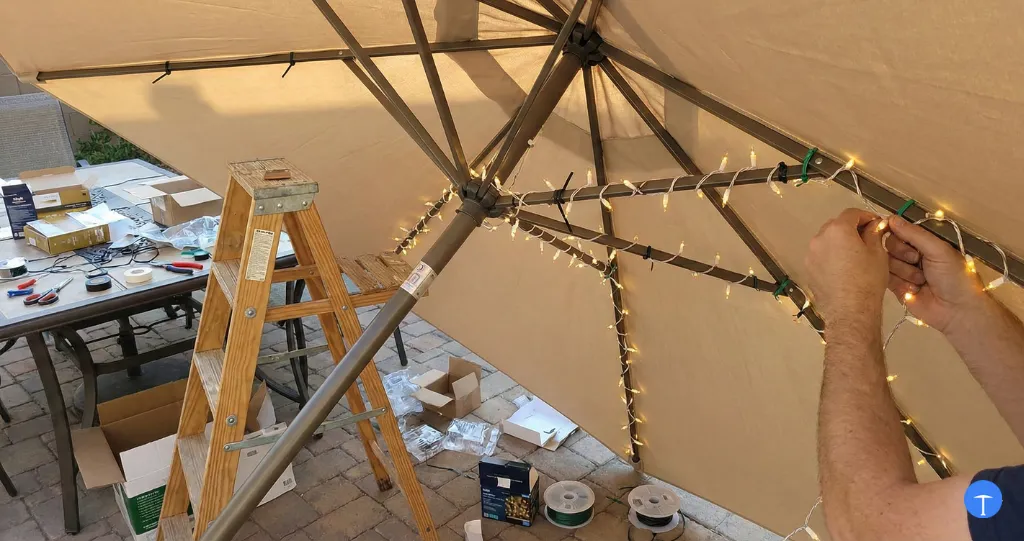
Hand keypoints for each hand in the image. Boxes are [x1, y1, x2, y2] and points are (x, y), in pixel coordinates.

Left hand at [805, 209, 889, 324]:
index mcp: (837, 230)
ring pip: (827, 241)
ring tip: (855, 255)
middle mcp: (819, 239)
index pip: (851, 213)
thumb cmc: (866, 281)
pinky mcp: (808, 269)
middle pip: (836, 225)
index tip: (875, 224)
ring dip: (839, 243)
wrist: (850, 310)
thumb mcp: (877, 253)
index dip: (866, 216)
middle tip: (867, 238)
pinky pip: (821, 256)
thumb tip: (874, 225)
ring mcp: (811, 255)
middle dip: (851, 229)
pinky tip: (844, 268)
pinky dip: (831, 256)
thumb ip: (874, 233)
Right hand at [884, 216, 987, 332]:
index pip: (899, 230)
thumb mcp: (938, 250)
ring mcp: (903, 271)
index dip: (896, 233)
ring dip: (904, 271)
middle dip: (902, 254)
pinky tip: (914, 289)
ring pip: (886, 263)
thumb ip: (914, 234)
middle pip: (889, 245)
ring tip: (921, 280)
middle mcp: (911, 254)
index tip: (902, 239)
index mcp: (923, 242)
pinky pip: (886, 279)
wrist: (957, 310)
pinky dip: (900, 283)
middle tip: (917, 261)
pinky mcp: (897, 287)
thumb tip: (891, 218)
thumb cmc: (954, 276)